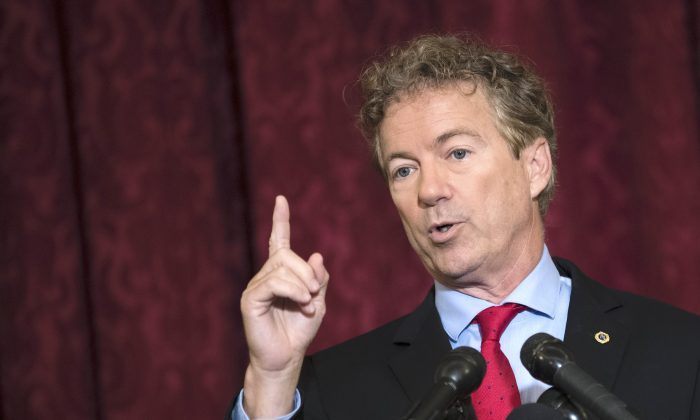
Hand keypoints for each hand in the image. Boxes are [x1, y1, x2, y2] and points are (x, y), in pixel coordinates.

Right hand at [240, 195, 328, 416]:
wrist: (287, 357)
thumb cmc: (299, 331)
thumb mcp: (318, 302)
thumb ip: (318, 279)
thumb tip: (316, 255)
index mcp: (280, 274)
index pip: (278, 241)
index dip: (280, 220)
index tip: (281, 199)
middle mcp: (265, 276)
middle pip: (285, 254)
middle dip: (306, 271)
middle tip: (315, 293)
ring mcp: (256, 287)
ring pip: (281, 268)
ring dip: (302, 284)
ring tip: (309, 303)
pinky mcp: (251, 300)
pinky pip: (273, 283)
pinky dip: (292, 290)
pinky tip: (302, 302)